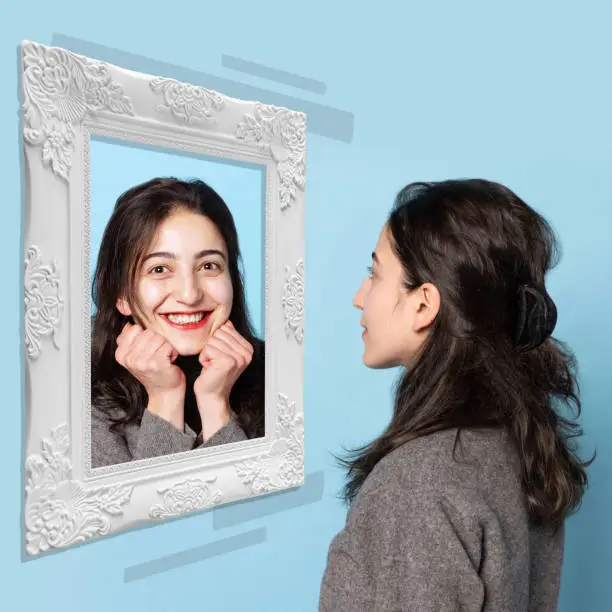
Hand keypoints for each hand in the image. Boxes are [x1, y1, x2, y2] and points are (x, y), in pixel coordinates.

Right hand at [115, 323, 185, 427]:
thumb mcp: (135, 356)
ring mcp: (142, 362)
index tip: (148, 349)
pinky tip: (169, 362)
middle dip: (157, 341)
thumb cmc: (153, 370)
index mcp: (121, 354)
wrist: (164, 391)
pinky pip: (168, 346)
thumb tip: (128, 324)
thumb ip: (129, 340)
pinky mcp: (156, 364)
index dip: (146, 336)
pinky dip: (172, 352)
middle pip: (149, 332)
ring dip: (165, 346)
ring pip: (159, 338)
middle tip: (157, 355)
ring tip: (163, 358)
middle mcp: (129, 359)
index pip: (135, 329)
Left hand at [194, 321, 253, 438]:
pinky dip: (204, 358)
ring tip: (212, 365)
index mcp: (248, 348)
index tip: (219, 355)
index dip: (217, 340)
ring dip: (207, 353)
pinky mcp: (227, 362)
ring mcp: (238, 357)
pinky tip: (209, 368)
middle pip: (219, 333)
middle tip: (215, 361)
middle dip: (211, 346)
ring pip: (212, 341)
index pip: (226, 327)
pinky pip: (208, 349)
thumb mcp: (224, 351)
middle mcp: (246, 352)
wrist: (212, 395)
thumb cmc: (215, 374)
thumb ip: (227, 336)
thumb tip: (226, 322)